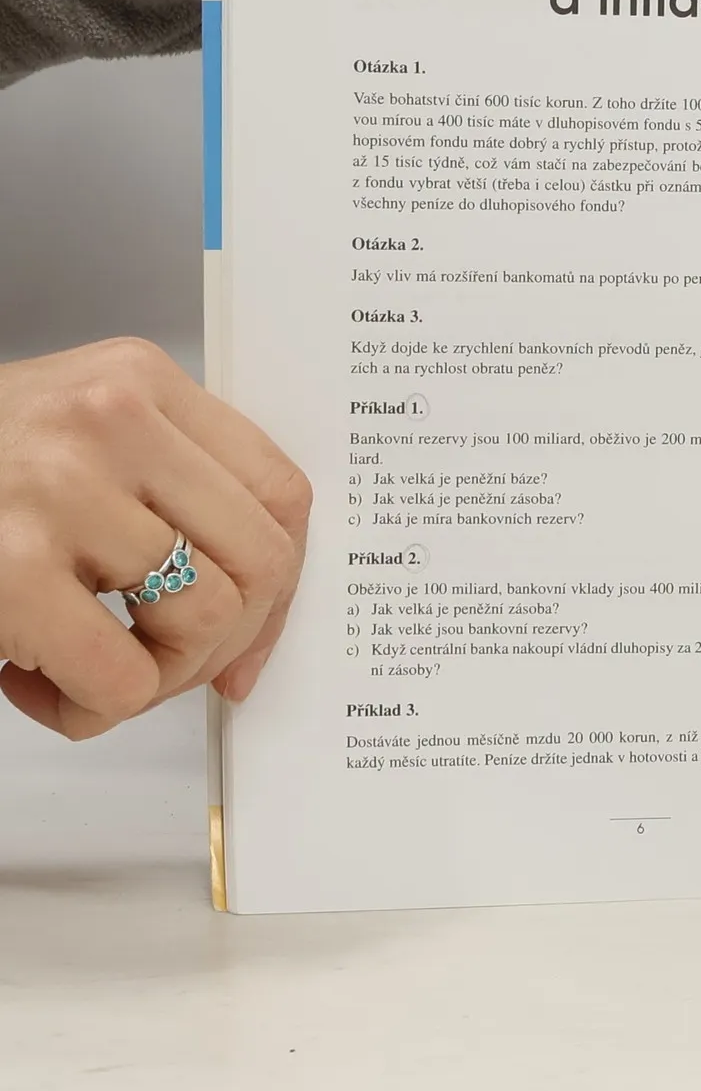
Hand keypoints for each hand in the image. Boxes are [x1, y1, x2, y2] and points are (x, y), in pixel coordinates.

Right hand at [0, 340, 310, 739]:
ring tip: (88, 666)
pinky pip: (121, 679)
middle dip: (224, 639)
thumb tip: (257, 620)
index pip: (281, 492)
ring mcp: (60, 491)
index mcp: (140, 381)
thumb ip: (169, 488)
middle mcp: (111, 422)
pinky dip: (89, 708)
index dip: (283, 581)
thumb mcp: (77, 440)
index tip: (253, 630)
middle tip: (163, 661)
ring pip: (201, 620)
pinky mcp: (10, 570)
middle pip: (260, 560)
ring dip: (154, 676)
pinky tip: (34, 683)